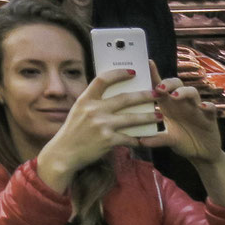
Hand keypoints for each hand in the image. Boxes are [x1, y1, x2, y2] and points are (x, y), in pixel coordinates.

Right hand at [34, 68, 159, 188]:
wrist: (65, 152)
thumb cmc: (73, 131)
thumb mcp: (79, 111)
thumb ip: (94, 103)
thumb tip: (114, 96)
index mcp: (85, 100)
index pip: (103, 80)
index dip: (118, 74)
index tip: (132, 72)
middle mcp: (93, 110)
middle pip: (124, 98)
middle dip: (143, 96)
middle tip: (156, 94)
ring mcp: (101, 125)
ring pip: (132, 118)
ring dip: (148, 117)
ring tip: (159, 115)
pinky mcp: (108, 140)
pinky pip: (128, 138)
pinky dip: (137, 139)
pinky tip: (142, 139)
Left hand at [145, 78, 224, 163]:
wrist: (201, 154)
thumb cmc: (182, 141)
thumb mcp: (168, 140)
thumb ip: (156, 139)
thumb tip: (140, 141)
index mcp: (169, 105)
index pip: (160, 87)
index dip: (154, 75)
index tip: (147, 63)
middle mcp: (182, 103)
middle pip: (176, 84)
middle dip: (168, 82)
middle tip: (160, 88)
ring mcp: (196, 109)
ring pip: (192, 92)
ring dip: (184, 91)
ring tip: (175, 96)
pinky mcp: (210, 118)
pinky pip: (211, 108)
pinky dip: (207, 105)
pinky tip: (201, 107)